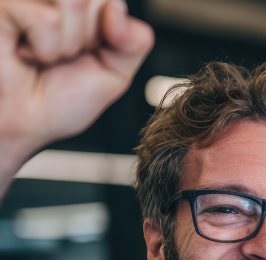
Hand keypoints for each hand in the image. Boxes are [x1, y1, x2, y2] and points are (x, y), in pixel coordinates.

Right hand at [0, 0, 152, 176]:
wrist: (23, 124)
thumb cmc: (61, 100)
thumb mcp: (116, 74)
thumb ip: (134, 40)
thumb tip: (116, 7)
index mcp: (84, 9)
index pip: (114, 2)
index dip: (112, 34)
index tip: (90, 54)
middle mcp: (55, 0)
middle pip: (98, 0)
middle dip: (89, 40)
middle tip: (65, 58)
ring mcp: (30, 0)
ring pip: (76, 3)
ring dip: (67, 45)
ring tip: (47, 57)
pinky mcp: (6, 6)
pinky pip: (47, 19)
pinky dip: (43, 48)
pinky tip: (25, 54)